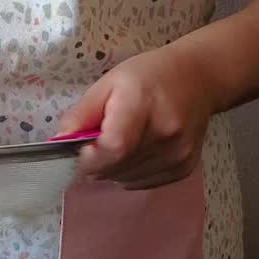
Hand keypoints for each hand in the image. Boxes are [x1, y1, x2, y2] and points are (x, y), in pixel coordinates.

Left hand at [57, 46, 222, 189]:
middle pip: (117, 168)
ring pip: (126, 180)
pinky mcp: (183, 168)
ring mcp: (177, 154)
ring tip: (122, 143)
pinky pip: (142, 183)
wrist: (198, 79)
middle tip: (98, 143)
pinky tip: (138, 151)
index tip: (82, 150)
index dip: (90, 157)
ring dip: (113, 169)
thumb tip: (59, 141)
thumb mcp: (109, 83)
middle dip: (97, 163)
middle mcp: (165, 134)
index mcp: (143, 105)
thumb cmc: (150, 76)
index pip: (114, 148)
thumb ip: (82, 114)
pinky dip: (130, 173)